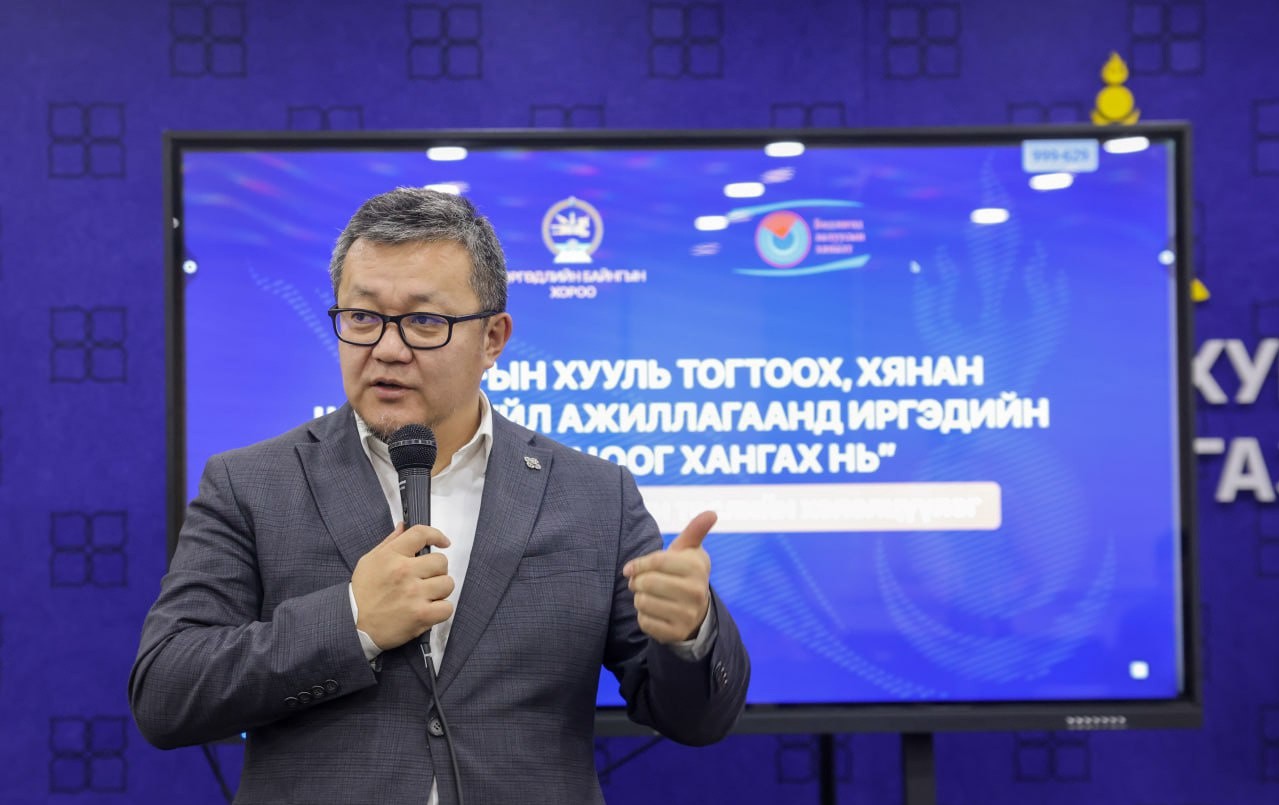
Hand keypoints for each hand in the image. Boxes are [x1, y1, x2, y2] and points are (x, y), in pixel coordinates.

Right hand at [351, 523, 453, 650]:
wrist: (352, 624)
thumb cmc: (362, 592)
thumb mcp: (369, 561)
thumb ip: (389, 542)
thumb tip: (403, 526)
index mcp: (391, 556)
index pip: (421, 534)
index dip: (436, 535)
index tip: (443, 542)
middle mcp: (404, 572)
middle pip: (441, 561)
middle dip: (436, 570)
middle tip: (426, 579)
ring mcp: (414, 594)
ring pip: (447, 584)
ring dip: (440, 590)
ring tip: (427, 595)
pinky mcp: (421, 615)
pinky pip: (447, 607)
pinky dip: (441, 610)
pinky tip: (429, 610)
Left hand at [623, 511, 715, 643]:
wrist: (697, 611)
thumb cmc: (684, 574)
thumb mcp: (689, 551)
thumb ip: (695, 531)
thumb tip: (712, 512)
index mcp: (697, 567)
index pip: (657, 561)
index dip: (639, 564)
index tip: (630, 567)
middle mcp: (696, 591)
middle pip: (647, 582)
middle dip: (637, 582)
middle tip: (639, 582)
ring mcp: (688, 614)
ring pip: (642, 602)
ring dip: (639, 599)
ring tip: (648, 596)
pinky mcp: (676, 632)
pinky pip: (644, 622)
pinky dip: (643, 616)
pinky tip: (654, 612)